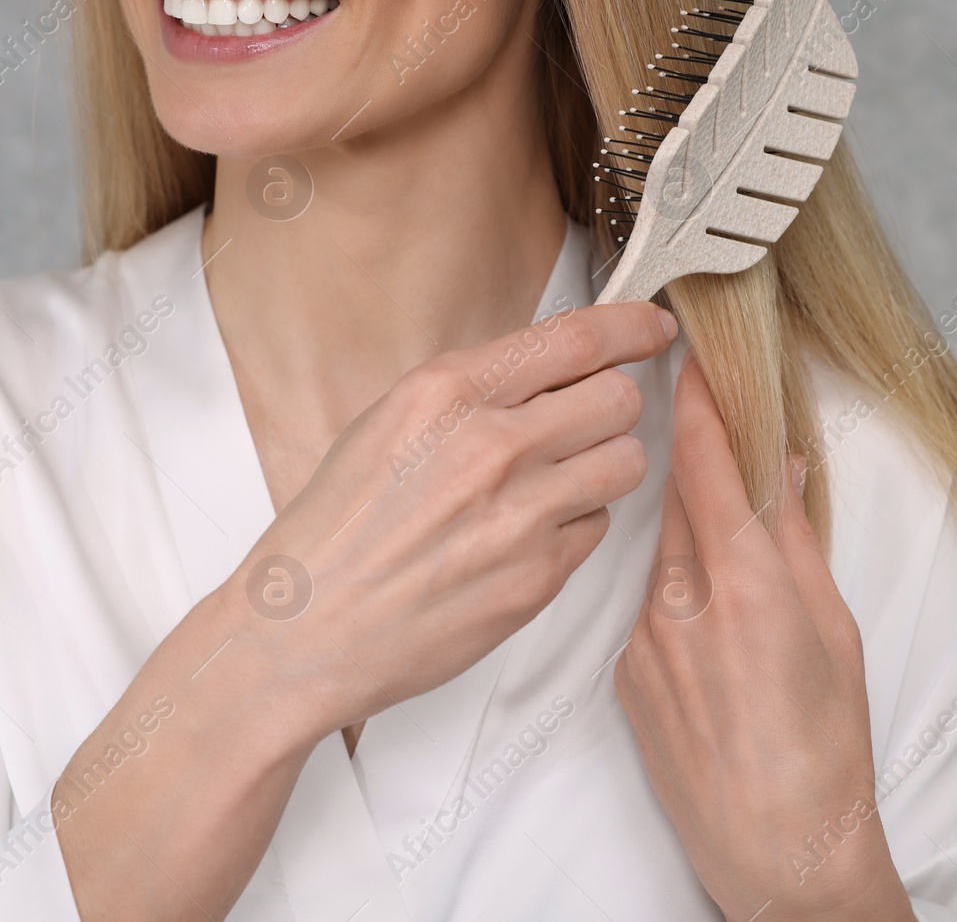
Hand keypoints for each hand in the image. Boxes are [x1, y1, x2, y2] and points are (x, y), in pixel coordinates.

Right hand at [223, 300, 676, 742]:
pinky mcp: (538, 578)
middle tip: (590, 420)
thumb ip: (473, 391)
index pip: (576, 338)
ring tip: (558, 481)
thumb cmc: (336, 530)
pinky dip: (574, 527)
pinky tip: (525, 536)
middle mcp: (491, 445)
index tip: (652, 328)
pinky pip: (596, 529)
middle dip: (612, 405)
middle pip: (618, 398)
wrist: (304, 629)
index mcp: (447, 392)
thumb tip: (549, 368)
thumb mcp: (388, 422)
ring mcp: (521, 515)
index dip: (630, 327)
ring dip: (605, 465)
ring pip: (626, 463)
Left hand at [614, 352, 912, 921]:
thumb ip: (797, 541)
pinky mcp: (625, 675)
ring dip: (696, 546)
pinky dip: (680, 602)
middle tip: (726, 446)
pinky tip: (718, 643)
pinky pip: (650, 610)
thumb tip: (780, 467)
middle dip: (701, 472)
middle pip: (681, 505)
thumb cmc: (827, 748)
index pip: (706, 466)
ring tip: (744, 584)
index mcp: (747, 585)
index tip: (688, 358)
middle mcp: (680, 604)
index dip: (698, 405)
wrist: (776, 851)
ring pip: (665, 558)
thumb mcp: (834, 631)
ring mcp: (643, 641)